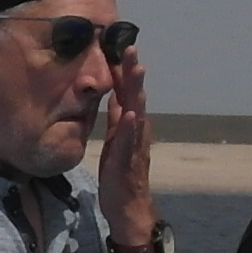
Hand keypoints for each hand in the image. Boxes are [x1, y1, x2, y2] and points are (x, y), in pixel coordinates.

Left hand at [96, 51, 153, 238]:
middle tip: (130, 46)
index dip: (124, 70)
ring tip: (136, 70)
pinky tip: (131, 113)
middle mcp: (136, 130)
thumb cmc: (120, 174)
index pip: (127, 92)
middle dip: (132, 71)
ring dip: (136, 91)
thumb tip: (115, 96)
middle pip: (135, 95)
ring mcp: (135, 144)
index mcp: (129, 124)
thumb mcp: (114, 141)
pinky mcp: (128, 160)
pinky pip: (130, 141)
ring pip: (137, 112)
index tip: (119, 46)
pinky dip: (131, 126)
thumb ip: (116, 119)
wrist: (128, 207)